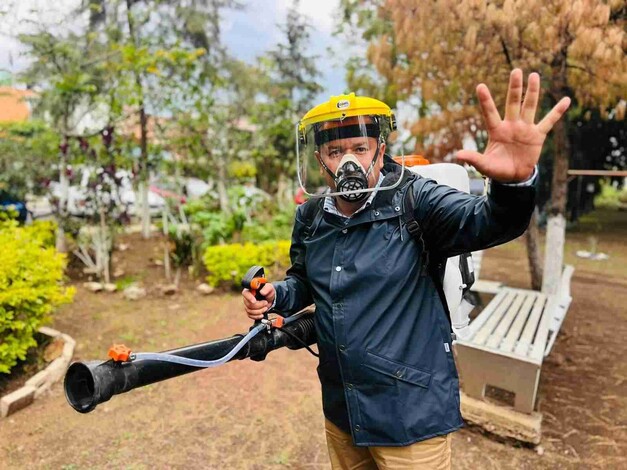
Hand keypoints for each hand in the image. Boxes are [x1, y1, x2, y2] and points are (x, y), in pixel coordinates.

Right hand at [242, 283, 275, 319]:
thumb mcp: (269, 288)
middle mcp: (246, 297)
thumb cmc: (268, 291)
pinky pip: (250, 315)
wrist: (269, 299)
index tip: (254, 301)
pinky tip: (262, 314)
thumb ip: (266, 288)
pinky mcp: (249, 311)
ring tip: (266, 308)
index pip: (245, 293)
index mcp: (249, 290)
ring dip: (259, 311)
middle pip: (248, 304)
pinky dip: (257, 316)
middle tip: (266, 303)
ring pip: (249, 311)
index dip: (249, 298)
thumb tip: (262, 292)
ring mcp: (247, 305)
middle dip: (258, 305)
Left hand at [456, 69, 570, 182]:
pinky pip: (549, 121)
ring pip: (530, 107)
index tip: (480, 86)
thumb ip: (473, 158)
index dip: (485, 100)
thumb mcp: (484, 165)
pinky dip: (557, 112)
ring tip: (534, 75)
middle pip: (513, 103)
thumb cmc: (497, 169)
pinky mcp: (538, 135)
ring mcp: (525, 129)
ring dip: (532, 92)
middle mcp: (511, 125)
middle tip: (516, 71)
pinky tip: (566, 100)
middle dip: (514, 88)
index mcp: (497, 131)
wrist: (514, 177)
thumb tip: (457, 155)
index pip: (489, 113)